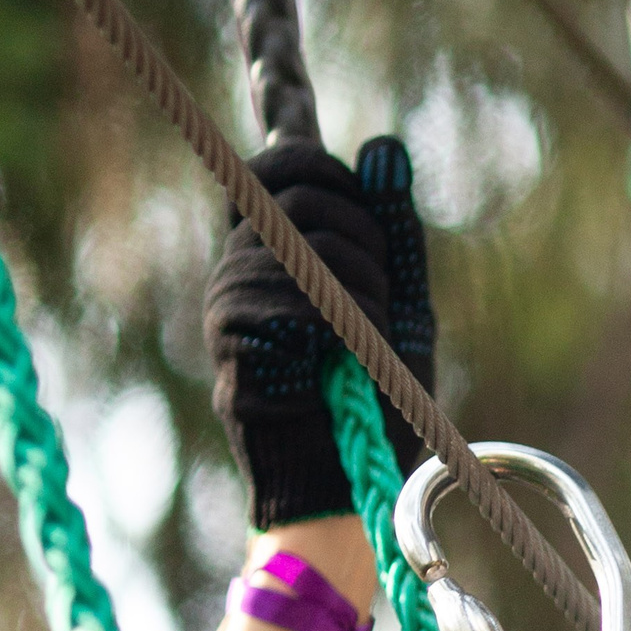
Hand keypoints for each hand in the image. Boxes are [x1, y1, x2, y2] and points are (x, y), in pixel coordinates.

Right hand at [203, 137, 436, 529]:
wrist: (352, 484)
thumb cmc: (376, 401)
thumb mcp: (400, 302)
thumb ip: (392, 231)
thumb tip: (385, 146)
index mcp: (271, 254)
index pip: (279, 164)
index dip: (317, 162)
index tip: (353, 188)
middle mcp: (239, 267)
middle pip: (295, 178)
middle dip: (359, 219)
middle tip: (382, 286)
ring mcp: (231, 299)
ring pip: (313, 236)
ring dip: (367, 284)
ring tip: (368, 342)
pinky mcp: (236, 336)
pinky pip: (310, 290)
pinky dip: (352, 321)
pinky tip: (348, 362)